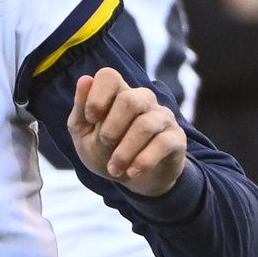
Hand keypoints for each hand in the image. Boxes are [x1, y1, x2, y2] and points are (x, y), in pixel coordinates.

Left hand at [68, 68, 186, 196]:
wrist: (133, 179)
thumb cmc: (105, 150)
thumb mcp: (84, 134)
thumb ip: (81, 109)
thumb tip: (85, 79)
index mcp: (118, 93)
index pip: (109, 76)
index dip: (97, 95)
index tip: (90, 118)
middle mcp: (143, 99)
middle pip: (129, 100)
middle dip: (111, 128)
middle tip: (104, 144)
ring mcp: (162, 117)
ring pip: (145, 125)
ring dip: (124, 152)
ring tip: (114, 170)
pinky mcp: (176, 138)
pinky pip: (163, 143)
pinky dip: (143, 161)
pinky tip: (132, 172)